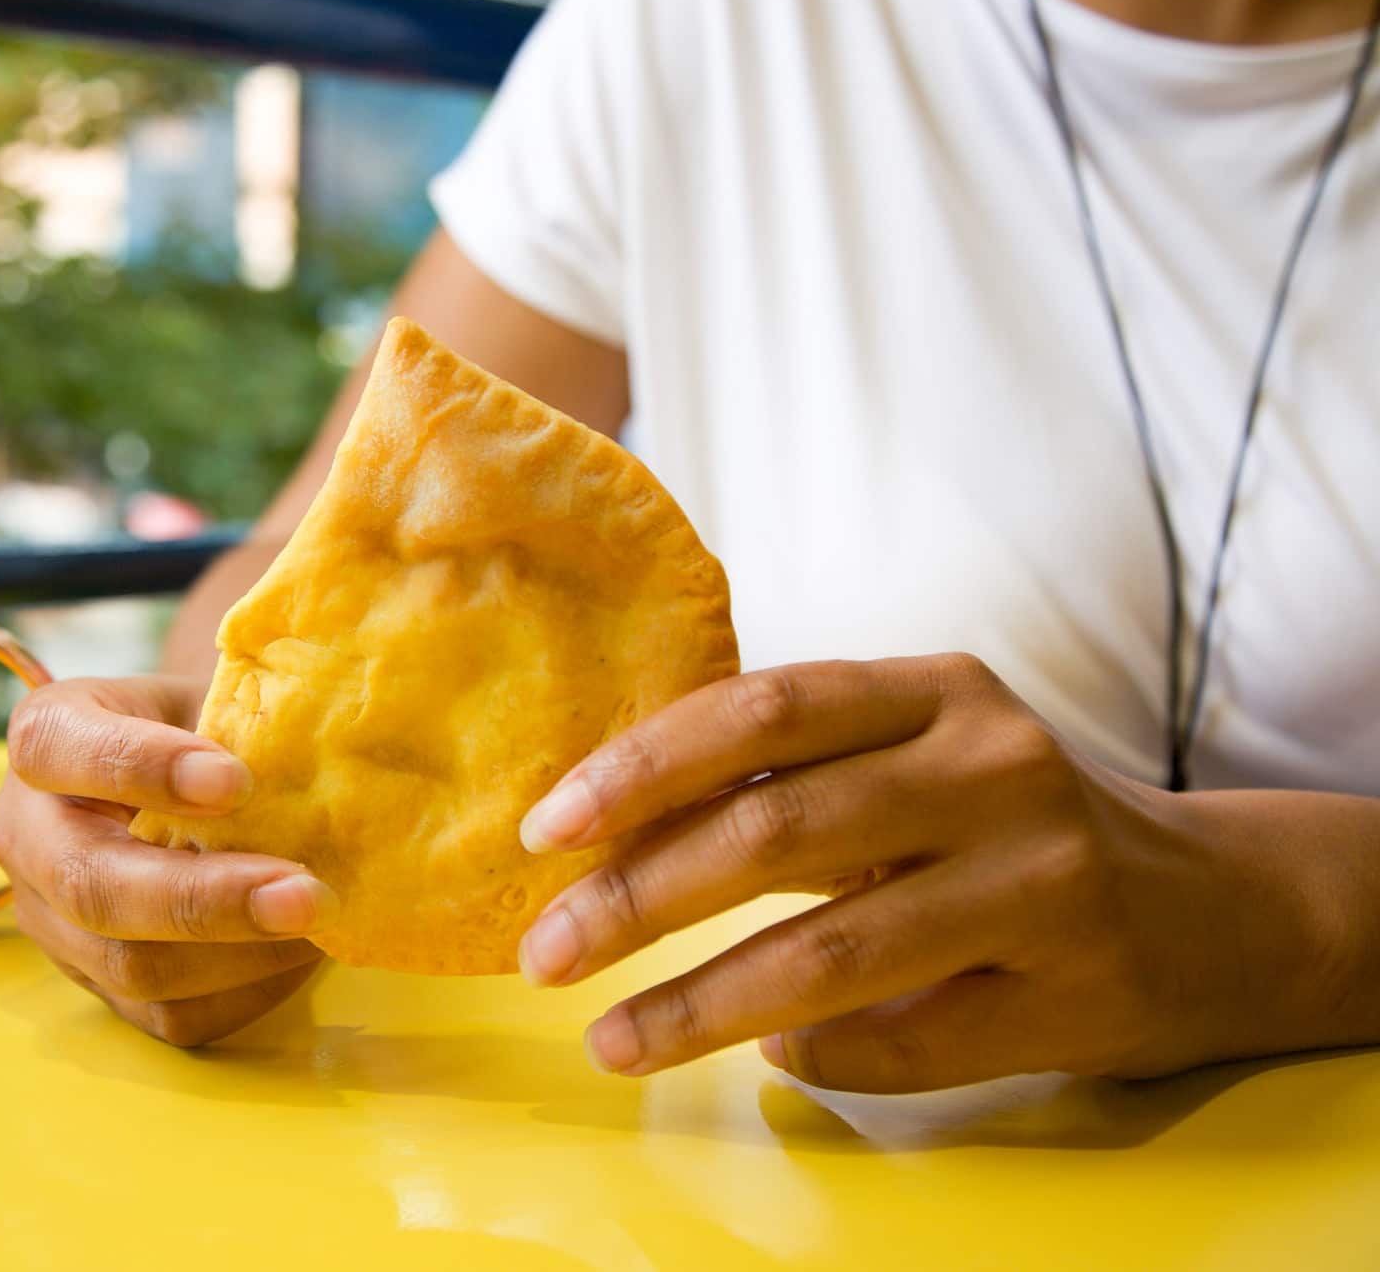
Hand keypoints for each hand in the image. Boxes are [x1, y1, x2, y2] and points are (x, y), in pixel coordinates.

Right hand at [0, 675, 334, 1045]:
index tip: (236, 781)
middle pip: (89, 885)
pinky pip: (170, 1013)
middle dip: (203, 899)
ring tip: (321, 918)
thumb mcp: (219, 696)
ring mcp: (53, 921)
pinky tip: (299, 950)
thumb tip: (330, 770)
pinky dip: (247, 987)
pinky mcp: (100, 985)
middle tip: (306, 894)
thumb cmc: (213, 726)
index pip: (57, 748)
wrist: (202, 779)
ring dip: (241, 953)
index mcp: (46, 735)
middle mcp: (27, 833)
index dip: (141, 767)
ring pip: (132, 965)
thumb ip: (248, 721)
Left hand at [513, 653, 1336, 1091]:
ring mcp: (1040, 880)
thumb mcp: (913, 757)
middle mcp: (992, 769)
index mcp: (935, 691)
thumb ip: (787, 778)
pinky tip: (774, 1060)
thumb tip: (602, 841)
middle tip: (545, 954)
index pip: (760, 712)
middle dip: (637, 899)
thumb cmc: (1003, 822)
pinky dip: (820, 1060)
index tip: (546, 830)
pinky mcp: (1070, 991)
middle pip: (774, 833)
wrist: (1208, 906)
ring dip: (698, 1007)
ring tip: (612, 1040)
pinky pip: (903, 1042)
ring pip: (829, 954)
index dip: (640, 768)